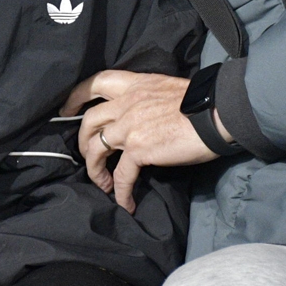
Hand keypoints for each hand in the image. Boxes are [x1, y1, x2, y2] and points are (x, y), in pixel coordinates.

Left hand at [63, 70, 217, 212]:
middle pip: (89, 121)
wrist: (218, 112)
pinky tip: (125, 203)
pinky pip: (122, 175)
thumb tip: (143, 115)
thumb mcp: (167, 89)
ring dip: (95, 170)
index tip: (66, 109)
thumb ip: (147, 99)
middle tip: (86, 156)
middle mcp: (127, 102)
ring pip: (95, 148)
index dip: (76, 96)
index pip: (96, 82)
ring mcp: (130, 126)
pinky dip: (120, 192)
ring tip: (103, 184)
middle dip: (81, 141)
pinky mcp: (139, 149)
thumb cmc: (202, 103)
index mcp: (135, 84)